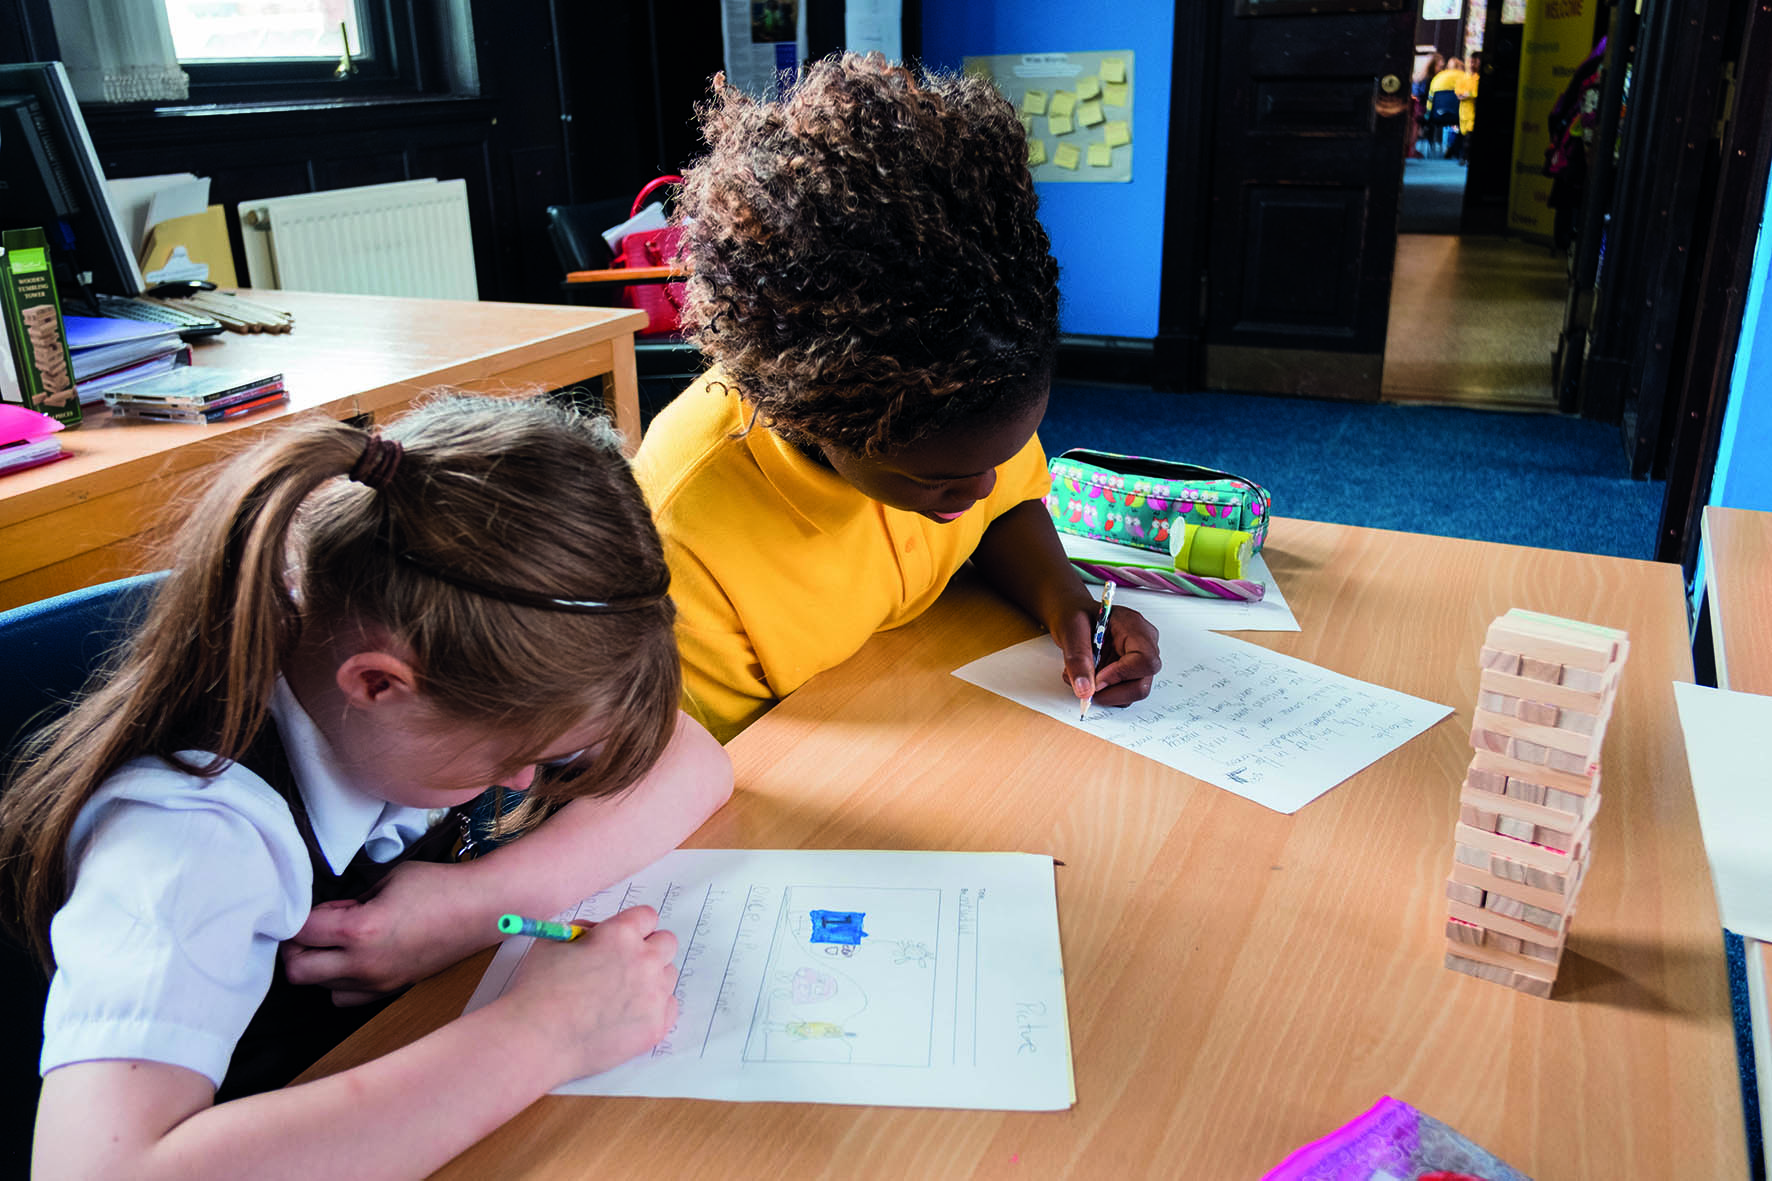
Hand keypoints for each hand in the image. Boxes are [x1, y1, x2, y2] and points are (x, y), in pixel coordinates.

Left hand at [282, 860, 487, 1004]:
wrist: (482, 909)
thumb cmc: (439, 886)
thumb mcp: (386, 878)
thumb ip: (351, 900)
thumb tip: (330, 913)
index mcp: (359, 930)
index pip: (300, 932)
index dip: (297, 915)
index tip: (308, 905)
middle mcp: (363, 964)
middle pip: (297, 970)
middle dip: (296, 947)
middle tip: (311, 928)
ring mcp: (377, 982)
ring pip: (320, 988)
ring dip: (318, 966)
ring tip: (336, 942)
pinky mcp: (391, 989)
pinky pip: (346, 997)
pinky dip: (340, 981)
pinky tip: (355, 959)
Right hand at [499, 904, 679, 1082]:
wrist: (537, 1039)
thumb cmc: (538, 989)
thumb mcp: (553, 942)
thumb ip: (585, 930)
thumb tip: (600, 933)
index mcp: (621, 935)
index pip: (647, 916)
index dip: (634, 926)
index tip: (624, 939)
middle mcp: (644, 960)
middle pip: (667, 943)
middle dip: (649, 949)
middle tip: (625, 966)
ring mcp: (654, 995)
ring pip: (669, 975)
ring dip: (652, 979)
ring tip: (622, 995)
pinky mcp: (656, 1026)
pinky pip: (670, 1007)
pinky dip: (654, 1008)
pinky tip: (629, 1014)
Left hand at [1051, 600, 1161, 708]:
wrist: (1072, 618)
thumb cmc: (1075, 615)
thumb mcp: (1070, 628)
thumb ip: (1078, 658)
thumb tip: (1085, 689)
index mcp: (1134, 627)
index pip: (1144, 659)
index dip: (1121, 675)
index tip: (1096, 680)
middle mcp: (1143, 645)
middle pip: (1142, 683)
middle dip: (1111, 692)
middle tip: (1085, 688)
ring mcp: (1138, 662)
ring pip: (1132, 693)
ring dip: (1104, 694)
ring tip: (1081, 679)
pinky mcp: (1129, 674)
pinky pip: (1122, 694)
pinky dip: (1103, 694)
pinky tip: (1088, 680)